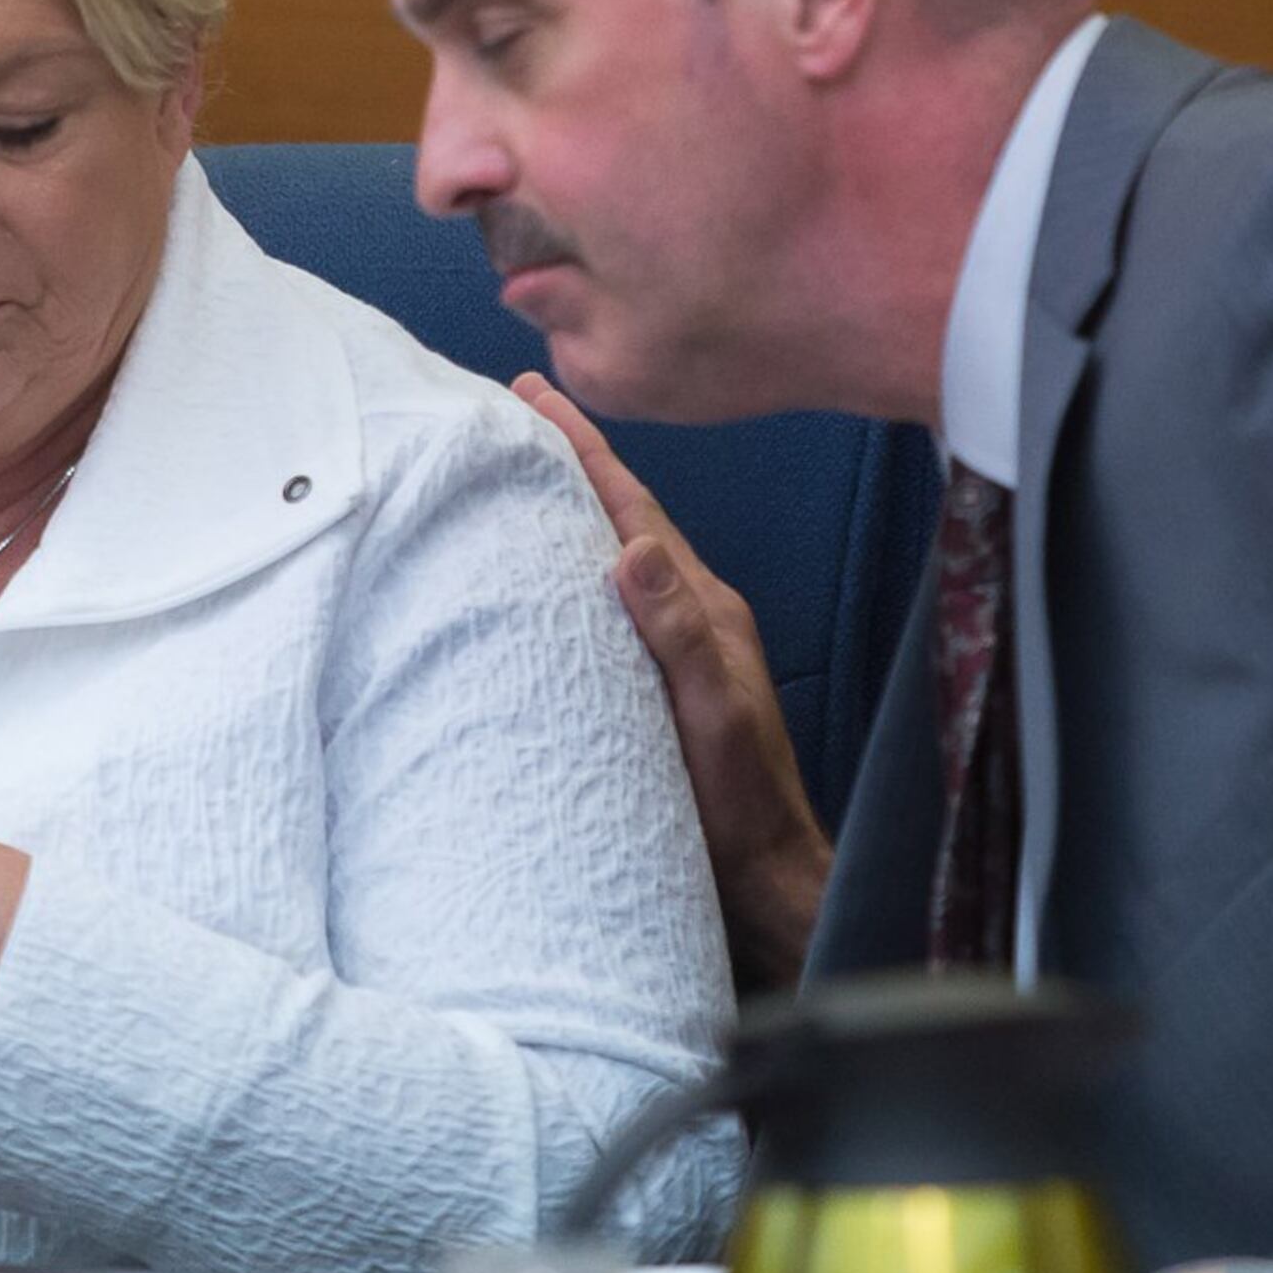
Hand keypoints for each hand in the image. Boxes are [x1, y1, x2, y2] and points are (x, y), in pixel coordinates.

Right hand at [516, 374, 833, 992]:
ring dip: (566, 513)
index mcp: (705, 607)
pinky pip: (603, 608)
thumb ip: (682, 633)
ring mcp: (673, 649)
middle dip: (567, 463)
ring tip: (512, 476)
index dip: (584, 452)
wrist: (764, 875)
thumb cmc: (742, 804)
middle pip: (620, 519)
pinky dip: (568, 574)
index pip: (635, 511)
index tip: (532, 398)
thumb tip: (632, 548)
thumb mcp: (713, 712)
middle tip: (509, 414)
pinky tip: (537, 580)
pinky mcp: (653, 684)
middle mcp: (689, 616)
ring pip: (611, 559)